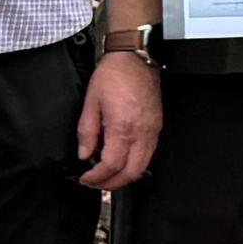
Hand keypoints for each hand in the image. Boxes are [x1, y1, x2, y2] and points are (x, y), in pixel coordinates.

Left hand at [76, 47, 163, 194]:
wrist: (136, 59)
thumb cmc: (113, 75)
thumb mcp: (91, 102)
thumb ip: (86, 131)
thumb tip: (85, 154)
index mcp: (122, 127)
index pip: (111, 164)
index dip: (97, 177)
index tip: (86, 178)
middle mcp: (141, 132)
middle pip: (131, 172)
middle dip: (113, 184)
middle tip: (97, 184)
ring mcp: (153, 131)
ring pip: (143, 166)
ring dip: (125, 177)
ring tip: (108, 176)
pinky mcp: (157, 127)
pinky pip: (149, 154)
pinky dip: (136, 164)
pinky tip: (122, 161)